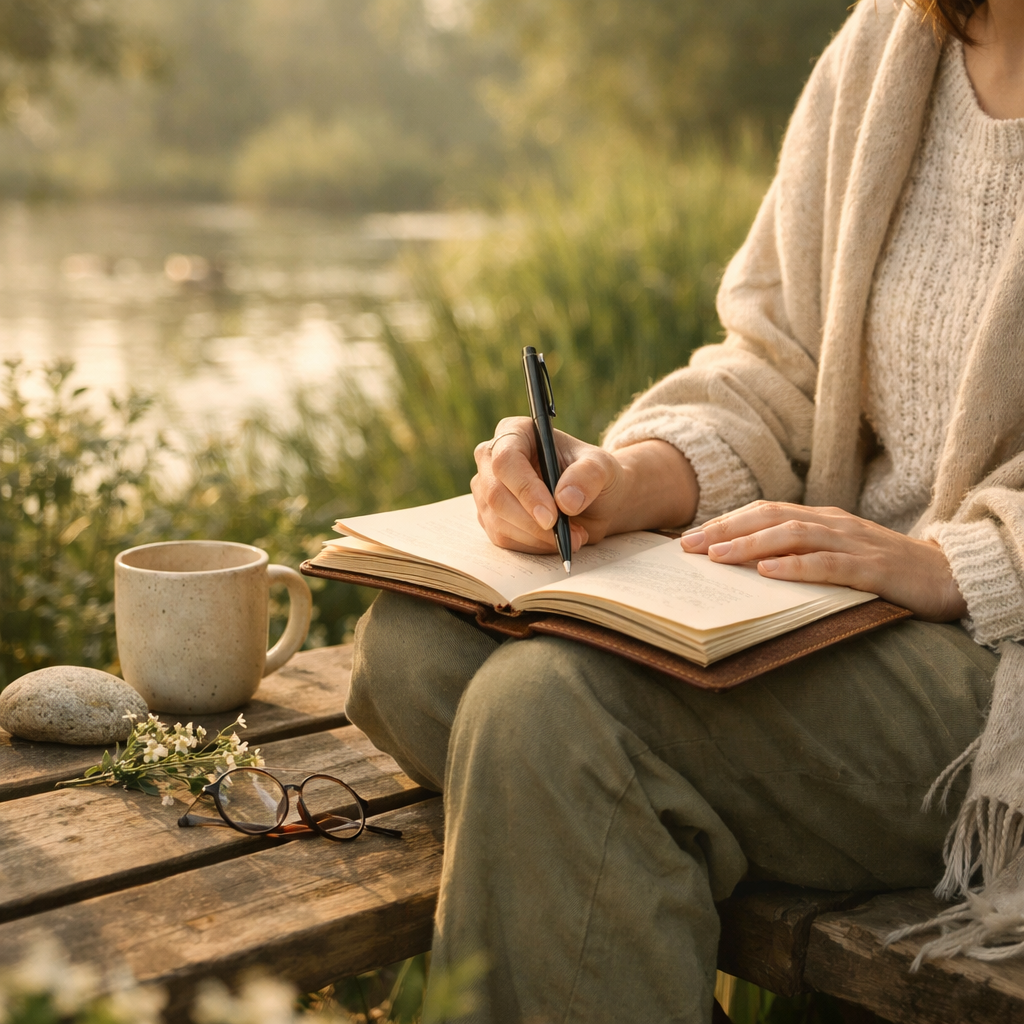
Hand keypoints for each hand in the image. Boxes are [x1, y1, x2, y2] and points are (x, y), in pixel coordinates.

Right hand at [471, 418, 697, 553]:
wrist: (594, 500)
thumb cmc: (594, 475)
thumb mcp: (602, 468)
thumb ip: (588, 476)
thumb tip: (565, 500)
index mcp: (515, 432)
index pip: (506, 460)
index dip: (526, 490)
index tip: (551, 516)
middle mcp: (492, 459)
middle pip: (496, 495)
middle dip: (533, 522)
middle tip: (570, 534)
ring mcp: (487, 490)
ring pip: (498, 521)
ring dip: (538, 538)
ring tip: (575, 536)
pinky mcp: (490, 518)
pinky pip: (503, 539)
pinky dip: (534, 546)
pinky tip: (558, 540)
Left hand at [681, 501, 966, 621]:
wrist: (950, 575)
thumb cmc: (885, 570)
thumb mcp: (837, 557)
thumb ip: (800, 556)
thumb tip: (747, 569)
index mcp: (821, 520)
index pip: (764, 513)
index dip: (726, 522)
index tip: (689, 538)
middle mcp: (832, 524)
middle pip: (770, 518)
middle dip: (726, 530)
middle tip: (689, 546)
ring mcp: (853, 543)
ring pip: (793, 536)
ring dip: (750, 544)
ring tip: (717, 557)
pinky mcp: (873, 569)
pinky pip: (829, 565)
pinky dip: (796, 567)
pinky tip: (768, 572)